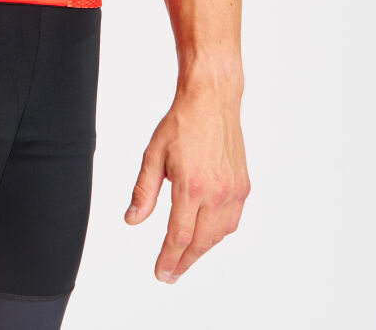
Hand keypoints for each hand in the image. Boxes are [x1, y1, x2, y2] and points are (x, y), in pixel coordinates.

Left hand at [124, 84, 249, 282]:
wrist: (211, 101)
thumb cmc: (182, 123)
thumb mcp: (153, 155)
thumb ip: (144, 191)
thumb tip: (133, 219)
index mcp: (190, 187)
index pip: (178, 236)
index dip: (168, 258)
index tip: (161, 272)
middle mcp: (216, 193)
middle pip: (199, 242)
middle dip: (184, 262)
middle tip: (171, 273)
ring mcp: (233, 191)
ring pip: (218, 236)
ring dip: (201, 250)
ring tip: (185, 257)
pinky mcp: (243, 186)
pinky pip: (232, 221)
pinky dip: (218, 234)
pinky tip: (206, 236)